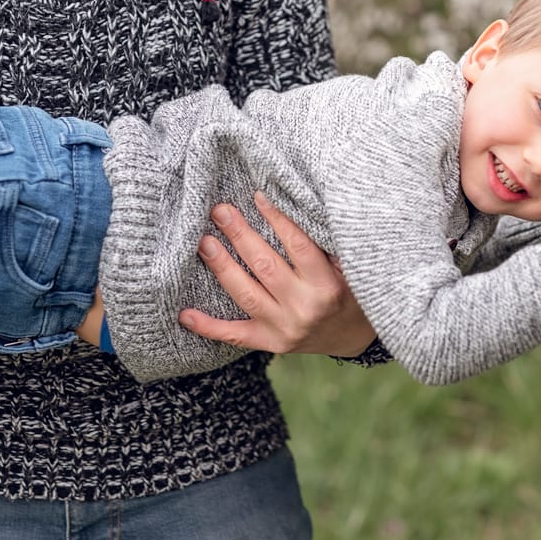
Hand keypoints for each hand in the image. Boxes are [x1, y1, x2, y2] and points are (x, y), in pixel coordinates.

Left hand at [179, 191, 375, 357]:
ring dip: (221, 267)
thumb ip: (326, 245)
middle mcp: (305, 307)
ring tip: (204, 242)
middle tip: (219, 211)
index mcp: (327, 284)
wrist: (356, 338)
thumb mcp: (351, 268)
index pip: (297, 245)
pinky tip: (184, 314)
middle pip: (265, 265)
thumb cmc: (352, 292)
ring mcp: (285, 327)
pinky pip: (235, 335)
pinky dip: (208, 326)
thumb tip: (297, 204)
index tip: (257, 196)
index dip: (275, 218)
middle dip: (239, 235)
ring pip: (245, 294)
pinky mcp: (271, 342)